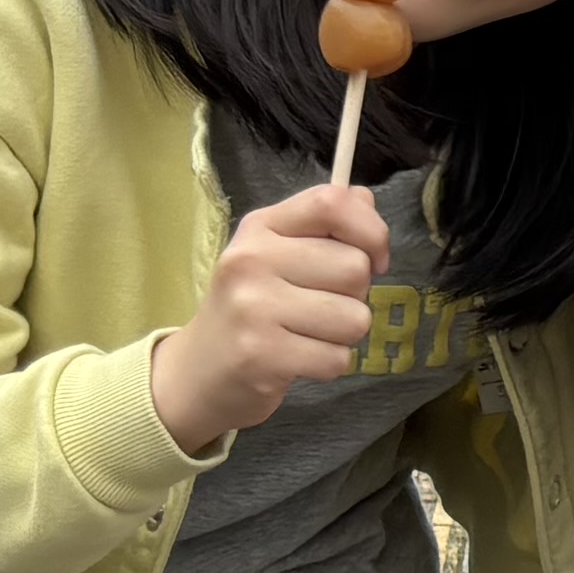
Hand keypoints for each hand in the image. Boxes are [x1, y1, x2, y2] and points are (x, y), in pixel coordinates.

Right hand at [148, 181, 382, 453]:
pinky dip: (328, 365)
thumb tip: (366, 199)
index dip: (372, 231)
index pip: (332, 203)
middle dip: (356, 296)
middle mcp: (252, 260)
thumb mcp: (277, 253)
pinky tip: (298, 359)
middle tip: (320, 307)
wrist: (198, 373)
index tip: (374, 259)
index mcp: (261, 227)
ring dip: (344, 335)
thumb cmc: (252, 309)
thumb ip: (324, 225)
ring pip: (354, 318)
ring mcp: (253, 308)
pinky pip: (336, 359)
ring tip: (308, 334)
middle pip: (355, 268)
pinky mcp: (260, 355)